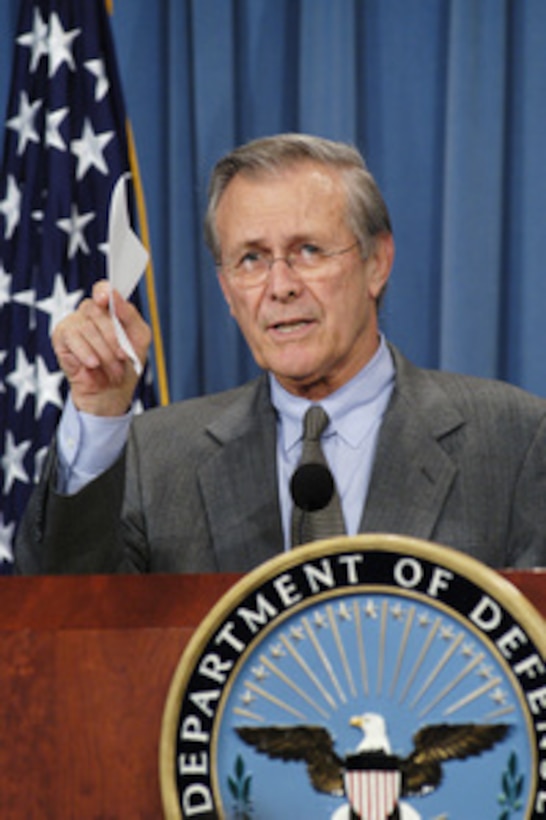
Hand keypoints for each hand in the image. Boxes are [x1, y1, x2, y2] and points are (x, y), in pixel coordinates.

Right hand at [52, 280, 151, 415]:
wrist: (112, 391)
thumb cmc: (125, 363)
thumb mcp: (139, 338)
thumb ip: (130, 315)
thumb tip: (114, 296)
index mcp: (109, 309)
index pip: (102, 289)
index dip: (103, 292)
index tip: (105, 300)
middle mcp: (90, 312)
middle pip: (98, 312)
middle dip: (113, 339)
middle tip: (122, 358)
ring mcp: (74, 322)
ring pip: (87, 328)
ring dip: (103, 352)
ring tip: (112, 369)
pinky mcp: (61, 336)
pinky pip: (72, 338)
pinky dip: (85, 353)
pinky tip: (93, 364)